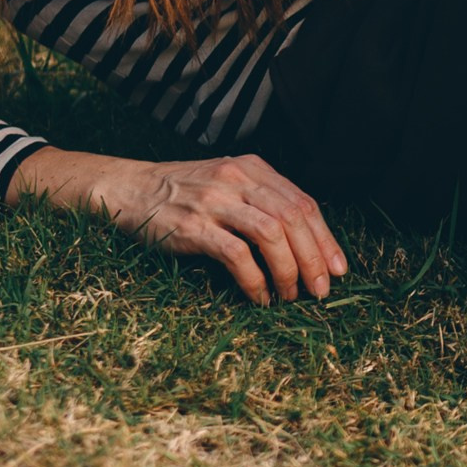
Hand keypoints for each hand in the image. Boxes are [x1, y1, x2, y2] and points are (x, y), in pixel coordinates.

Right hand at [13, 147, 347, 303]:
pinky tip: (259, 297)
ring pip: (271, 234)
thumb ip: (263, 202)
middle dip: (314, 258)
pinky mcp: (193, 227)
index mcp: (253, 168)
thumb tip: (306, 244)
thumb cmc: (184, 194)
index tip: (338, 268)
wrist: (128, 190)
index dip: (325, 238)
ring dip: (288, 271)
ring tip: (291, 296)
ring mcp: (215, 201)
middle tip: (321, 290)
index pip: (303, 203)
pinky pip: (237, 255)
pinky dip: (255, 280)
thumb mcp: (228, 184)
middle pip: (293, 218)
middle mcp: (238, 179)